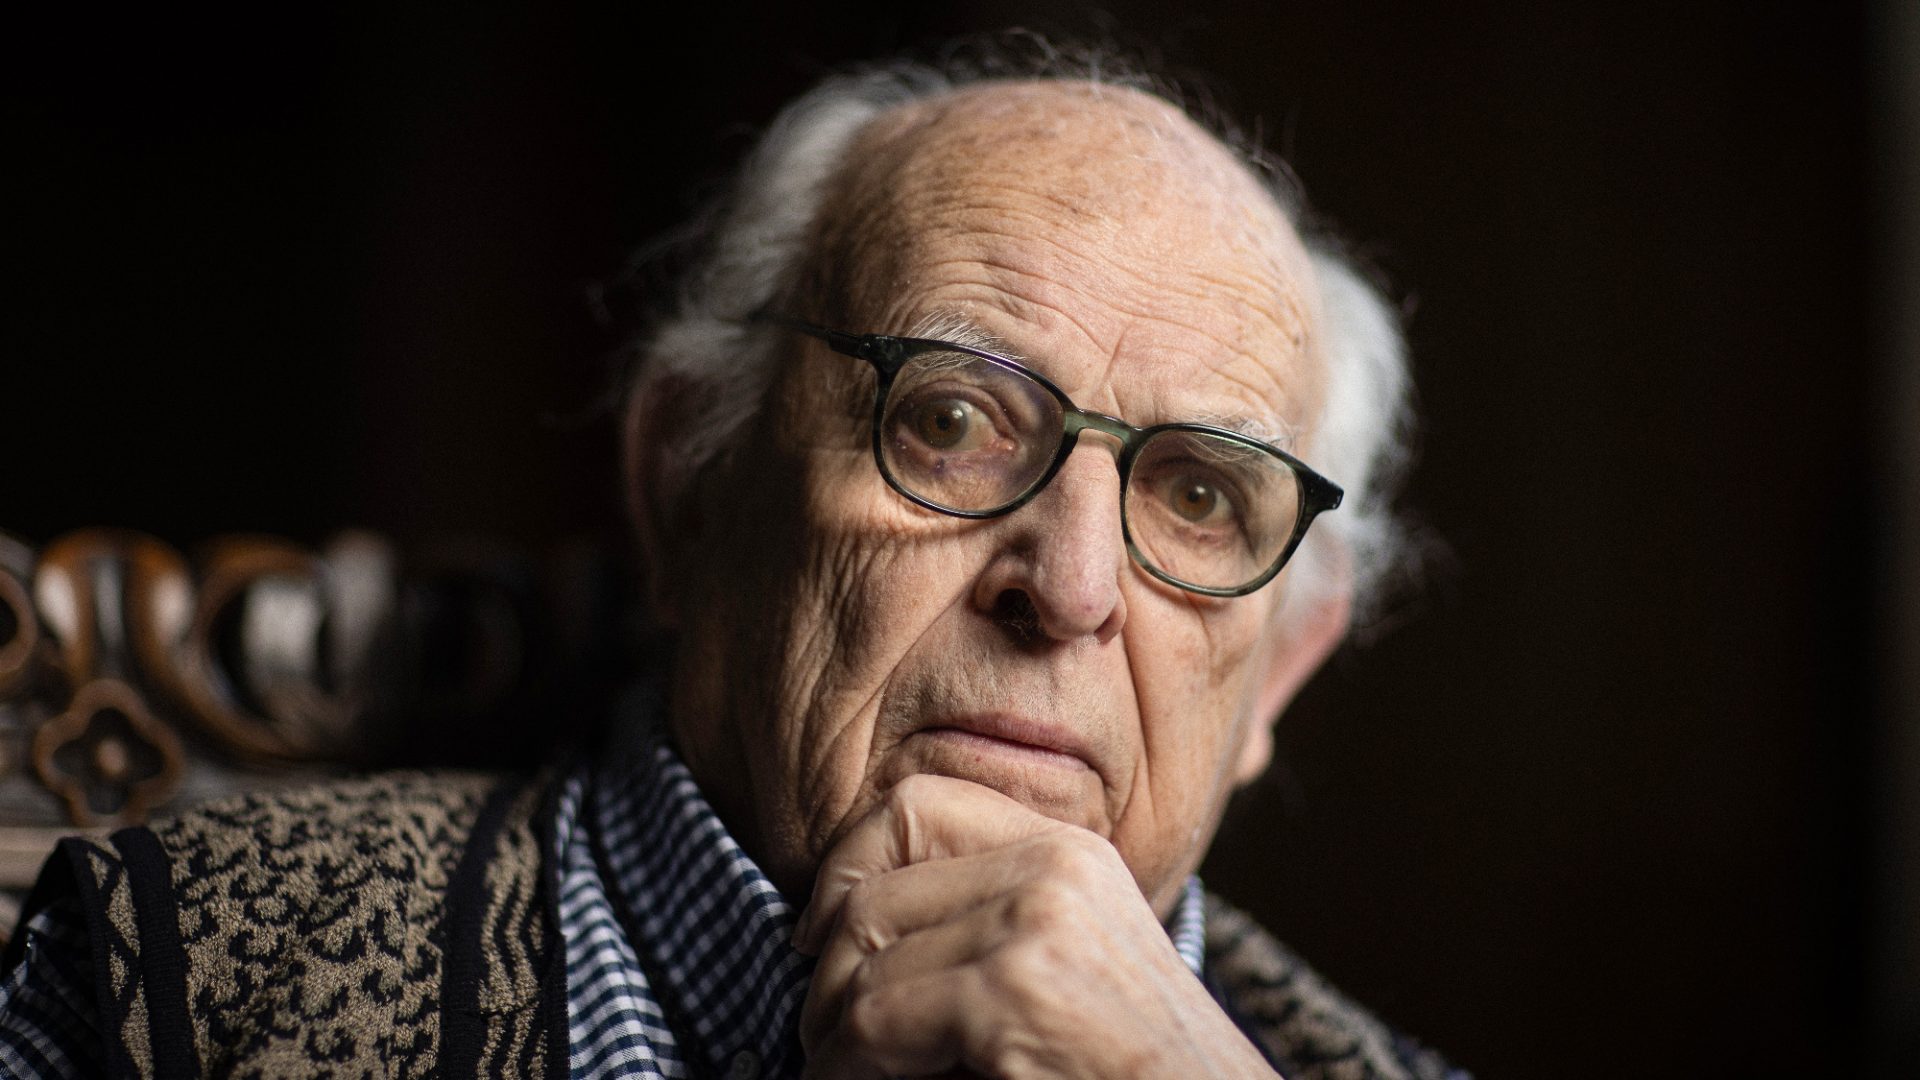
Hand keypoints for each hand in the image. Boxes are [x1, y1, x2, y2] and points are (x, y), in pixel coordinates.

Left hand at [792, 774, 1277, 1078]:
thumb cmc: (1120, 1069)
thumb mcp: (1062, 966)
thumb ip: (986, 922)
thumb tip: (844, 927)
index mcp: (1068, 850)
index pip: (916, 804)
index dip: (845, 865)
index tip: (818, 937)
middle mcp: (1054, 868)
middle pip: (872, 884)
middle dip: (827, 969)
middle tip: (823, 1030)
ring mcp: (1036, 923)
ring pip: (861, 958)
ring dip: (829, 1028)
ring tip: (837, 1068)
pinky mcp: (1014, 991)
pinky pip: (873, 1019)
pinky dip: (842, 1065)